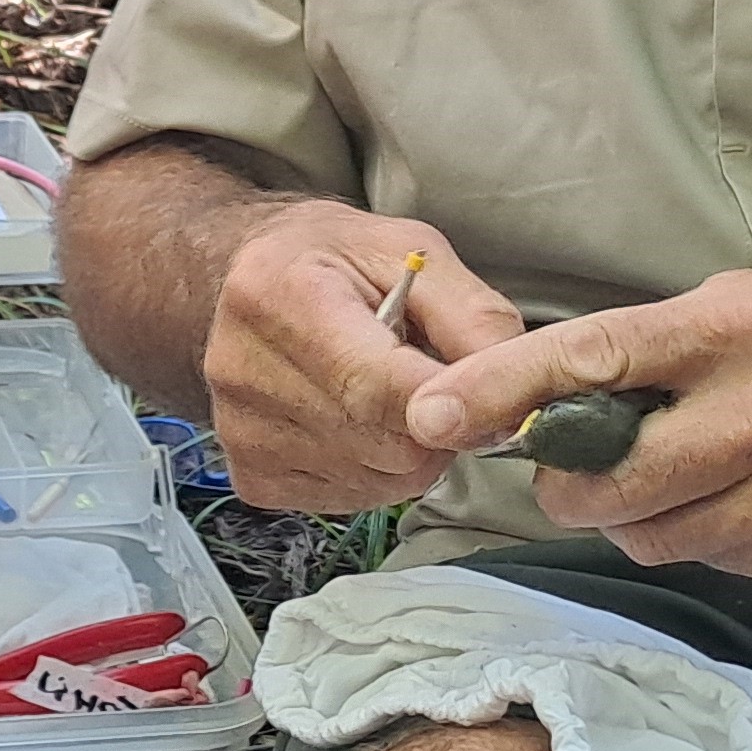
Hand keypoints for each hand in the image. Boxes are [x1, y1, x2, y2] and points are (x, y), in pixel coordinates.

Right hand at [204, 201, 529, 513]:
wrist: (248, 279)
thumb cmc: (334, 260)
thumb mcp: (413, 252)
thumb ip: (473, 317)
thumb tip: (512, 399)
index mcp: (277, 295)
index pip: (374, 385)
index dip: (448, 405)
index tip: (486, 399)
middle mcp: (241, 369)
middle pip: (385, 444)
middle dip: (434, 423)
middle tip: (430, 379)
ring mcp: (239, 431)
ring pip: (378, 481)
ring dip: (408, 450)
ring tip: (387, 394)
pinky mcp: (251, 477)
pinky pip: (352, 499)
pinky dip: (377, 471)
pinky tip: (359, 422)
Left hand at [400, 260, 751, 579]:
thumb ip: (671, 343)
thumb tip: (568, 389)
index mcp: (740, 325)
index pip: (594, 359)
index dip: (502, 391)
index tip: (429, 412)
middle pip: (607, 480)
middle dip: (568, 482)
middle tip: (574, 464)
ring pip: (651, 534)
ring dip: (636, 513)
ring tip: (685, 469)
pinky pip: (712, 558)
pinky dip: (703, 534)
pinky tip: (749, 493)